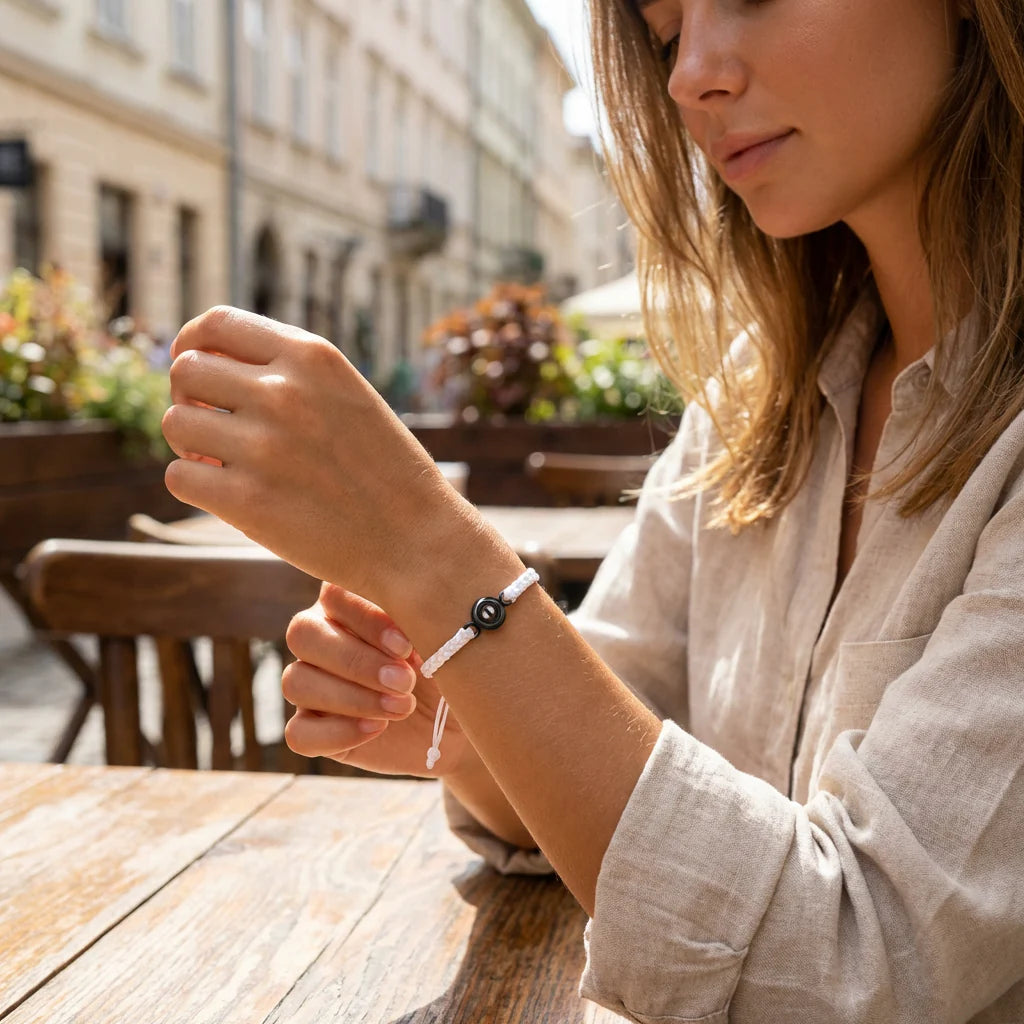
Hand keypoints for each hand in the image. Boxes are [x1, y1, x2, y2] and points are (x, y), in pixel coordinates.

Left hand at [161, 307, 467, 608]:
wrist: (417, 541)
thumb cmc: (383, 471)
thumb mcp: (348, 395)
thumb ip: (289, 373)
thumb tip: (205, 361)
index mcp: (312, 357)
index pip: (217, 324)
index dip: (192, 344)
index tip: (193, 369)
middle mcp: (284, 392)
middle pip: (186, 370)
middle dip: (190, 398)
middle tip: (212, 429)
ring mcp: (264, 446)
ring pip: (175, 423)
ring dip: (190, 445)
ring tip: (223, 464)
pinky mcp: (247, 501)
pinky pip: (179, 476)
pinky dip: (196, 486)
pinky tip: (228, 496)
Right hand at [282, 583, 470, 777]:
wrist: (456, 722)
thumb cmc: (450, 667)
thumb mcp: (444, 642)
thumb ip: (419, 626)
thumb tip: (402, 641)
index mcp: (350, 603)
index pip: (333, 593)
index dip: (365, 618)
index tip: (407, 646)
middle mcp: (322, 637)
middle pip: (302, 633)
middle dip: (356, 660)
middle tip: (404, 681)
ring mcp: (311, 684)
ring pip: (295, 682)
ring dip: (350, 697)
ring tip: (402, 707)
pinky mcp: (312, 729)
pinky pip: (298, 733)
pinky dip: (336, 733)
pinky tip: (377, 729)